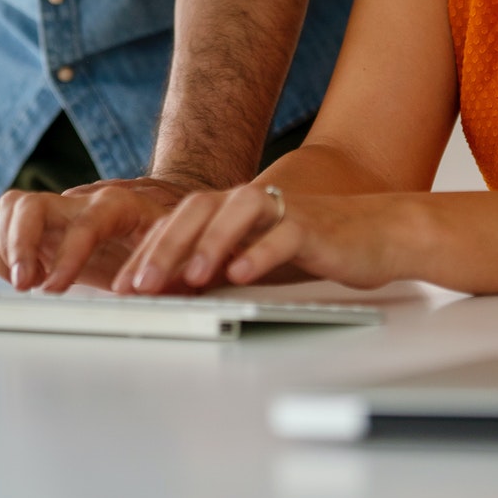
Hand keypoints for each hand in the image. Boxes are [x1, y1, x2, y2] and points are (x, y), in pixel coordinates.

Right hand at [0, 177, 194, 291]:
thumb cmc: (167, 238)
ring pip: (14, 209)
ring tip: (23, 284)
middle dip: (20, 244)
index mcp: (116, 205)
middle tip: (22, 284)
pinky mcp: (42, 226)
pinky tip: (22, 279)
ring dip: (7, 248)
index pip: (85, 222)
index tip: (55, 288)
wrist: (156, 218)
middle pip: (33, 206)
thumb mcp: (177, 250)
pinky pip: (6, 227)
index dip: (68, 255)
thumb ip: (165, 267)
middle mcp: (81, 202)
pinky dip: (4, 254)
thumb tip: (148, 291)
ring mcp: (58, 211)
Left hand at [113, 184, 416, 295]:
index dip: (146, 253)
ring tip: (189, 277)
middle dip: (164, 248)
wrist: (375, 234)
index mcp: (229, 211)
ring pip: (236, 214)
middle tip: (141, 285)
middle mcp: (249, 204)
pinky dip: (260, 252)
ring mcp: (281, 211)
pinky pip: (282, 234)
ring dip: (209, 244)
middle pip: (196, 212)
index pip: (177, 224)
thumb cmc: (312, 249)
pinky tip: (242, 273)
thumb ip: (215, 269)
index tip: (122, 287)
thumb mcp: (253, 260)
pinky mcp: (313, 225)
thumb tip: (166, 293)